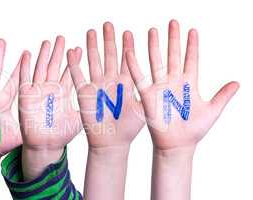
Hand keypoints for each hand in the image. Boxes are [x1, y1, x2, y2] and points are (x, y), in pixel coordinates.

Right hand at [19, 36, 80, 149]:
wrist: (45, 146)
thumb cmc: (62, 135)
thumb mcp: (80, 118)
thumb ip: (90, 106)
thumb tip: (107, 99)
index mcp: (65, 93)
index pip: (71, 72)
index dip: (74, 60)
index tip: (80, 47)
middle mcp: (51, 89)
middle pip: (56, 66)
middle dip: (59, 52)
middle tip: (62, 37)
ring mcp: (39, 91)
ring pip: (41, 68)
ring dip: (43, 55)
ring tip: (47, 42)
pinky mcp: (27, 96)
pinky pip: (25, 78)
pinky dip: (25, 66)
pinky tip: (27, 54)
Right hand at [67, 22, 144, 148]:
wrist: (111, 142)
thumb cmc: (129, 129)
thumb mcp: (144, 109)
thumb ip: (149, 93)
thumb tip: (162, 79)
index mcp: (126, 83)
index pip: (126, 60)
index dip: (127, 46)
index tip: (127, 32)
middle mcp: (111, 81)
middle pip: (109, 55)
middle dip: (109, 40)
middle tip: (109, 24)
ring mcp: (97, 86)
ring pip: (94, 61)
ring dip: (92, 47)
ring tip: (92, 32)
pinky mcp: (84, 94)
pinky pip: (78, 76)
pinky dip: (74, 64)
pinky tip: (72, 52)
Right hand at [125, 20, 238, 149]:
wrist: (176, 145)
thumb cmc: (193, 131)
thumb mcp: (212, 111)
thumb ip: (223, 96)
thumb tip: (238, 83)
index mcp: (189, 84)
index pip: (191, 60)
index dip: (192, 46)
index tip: (192, 31)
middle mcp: (174, 82)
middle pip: (173, 56)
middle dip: (173, 39)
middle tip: (172, 23)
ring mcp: (160, 87)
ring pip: (157, 62)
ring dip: (154, 47)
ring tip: (152, 31)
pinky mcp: (148, 96)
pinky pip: (140, 78)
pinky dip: (135, 66)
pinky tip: (130, 52)